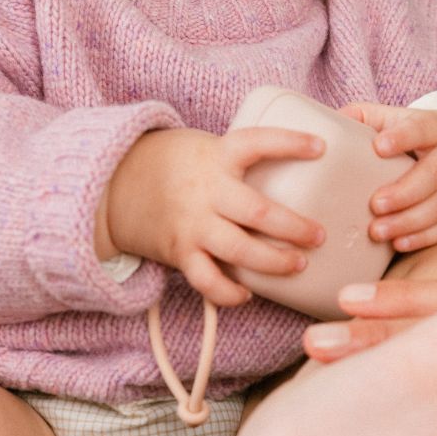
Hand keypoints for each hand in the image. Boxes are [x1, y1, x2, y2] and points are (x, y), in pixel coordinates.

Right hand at [101, 127, 325, 306]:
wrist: (117, 181)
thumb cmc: (179, 163)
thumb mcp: (208, 146)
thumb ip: (243, 157)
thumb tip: (303, 155)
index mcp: (217, 155)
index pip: (257, 142)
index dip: (289, 143)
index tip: (319, 146)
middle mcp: (206, 190)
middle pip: (257, 211)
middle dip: (293, 227)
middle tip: (319, 235)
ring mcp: (192, 223)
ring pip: (238, 250)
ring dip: (272, 261)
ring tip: (298, 264)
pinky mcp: (179, 252)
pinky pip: (207, 280)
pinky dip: (228, 292)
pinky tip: (248, 293)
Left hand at [342, 103, 436, 251]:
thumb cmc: (432, 140)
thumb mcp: (411, 121)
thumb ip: (373, 117)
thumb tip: (332, 119)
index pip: (422, 128)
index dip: (402, 137)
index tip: (378, 147)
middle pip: (434, 174)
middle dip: (403, 192)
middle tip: (374, 204)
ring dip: (409, 221)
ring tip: (378, 231)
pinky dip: (424, 237)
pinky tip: (399, 243)